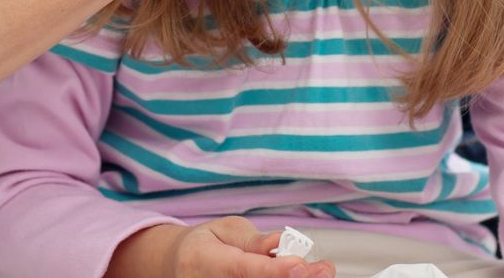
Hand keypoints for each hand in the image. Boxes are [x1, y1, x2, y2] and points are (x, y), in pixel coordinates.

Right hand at [112, 218, 335, 277]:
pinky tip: (303, 277)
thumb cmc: (206, 245)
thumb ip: (253, 240)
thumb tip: (279, 243)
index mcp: (205, 261)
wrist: (180, 267)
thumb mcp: (224, 230)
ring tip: (321, 272)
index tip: (300, 265)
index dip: (273, 271)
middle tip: (323, 269)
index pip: (243, 270)